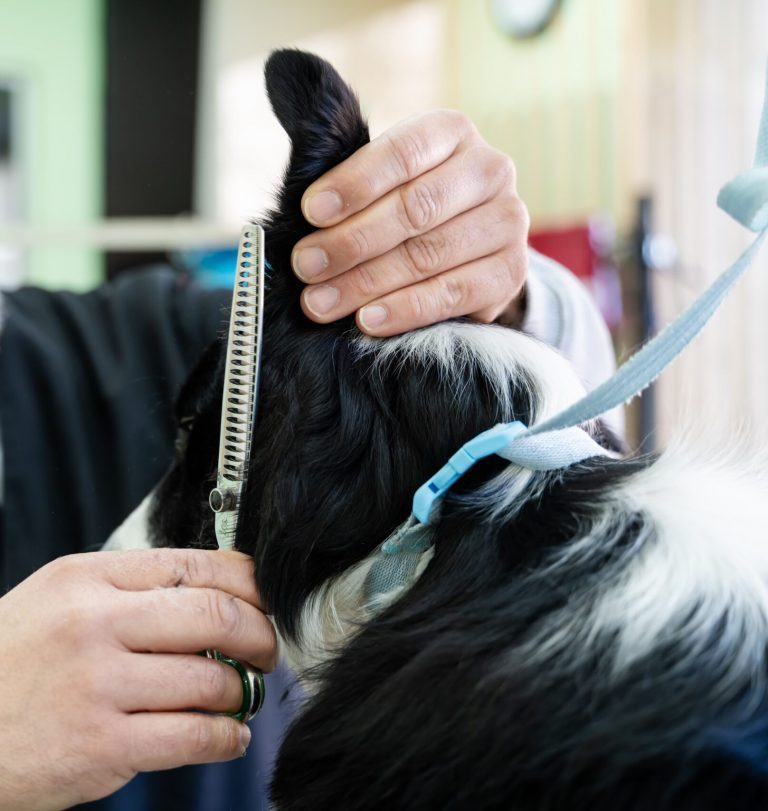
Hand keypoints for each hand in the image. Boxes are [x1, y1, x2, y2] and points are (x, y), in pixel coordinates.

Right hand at [0, 549, 276, 810]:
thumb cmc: (9, 663)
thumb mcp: (57, 600)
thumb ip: (129, 591)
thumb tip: (215, 594)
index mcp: (87, 578)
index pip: (195, 564)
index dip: (248, 583)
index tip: (264, 600)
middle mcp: (94, 623)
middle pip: (215, 615)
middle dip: (259, 633)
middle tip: (267, 649)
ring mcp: (97, 684)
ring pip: (211, 678)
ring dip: (241, 690)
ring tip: (240, 695)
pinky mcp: (101, 745)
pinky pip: (193, 736)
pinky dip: (226, 737)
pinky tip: (228, 735)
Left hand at [291, 109, 529, 336]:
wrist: (471, 253)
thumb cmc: (409, 208)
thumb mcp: (383, 175)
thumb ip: (344, 158)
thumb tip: (279, 81)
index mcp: (452, 133)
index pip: (403, 153)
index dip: (354, 183)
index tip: (310, 212)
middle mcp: (489, 170)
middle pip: (415, 208)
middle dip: (351, 241)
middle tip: (306, 266)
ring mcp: (507, 223)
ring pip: (429, 255)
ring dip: (366, 283)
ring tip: (321, 302)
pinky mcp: (510, 273)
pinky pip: (452, 294)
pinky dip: (405, 309)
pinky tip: (367, 320)